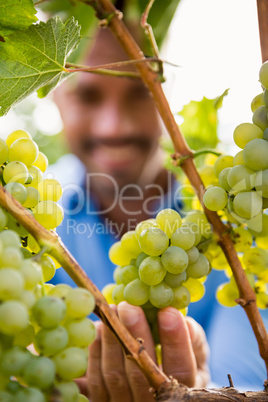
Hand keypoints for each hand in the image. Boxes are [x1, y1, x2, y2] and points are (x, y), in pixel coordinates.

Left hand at [82, 302, 209, 400]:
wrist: (155, 386)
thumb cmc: (178, 361)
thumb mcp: (195, 352)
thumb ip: (193, 338)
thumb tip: (186, 322)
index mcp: (183, 390)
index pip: (181, 370)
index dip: (175, 342)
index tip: (168, 312)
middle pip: (142, 374)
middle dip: (135, 335)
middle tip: (129, 306)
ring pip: (116, 376)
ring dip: (111, 340)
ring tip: (112, 309)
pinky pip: (96, 380)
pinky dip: (96, 352)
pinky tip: (99, 327)